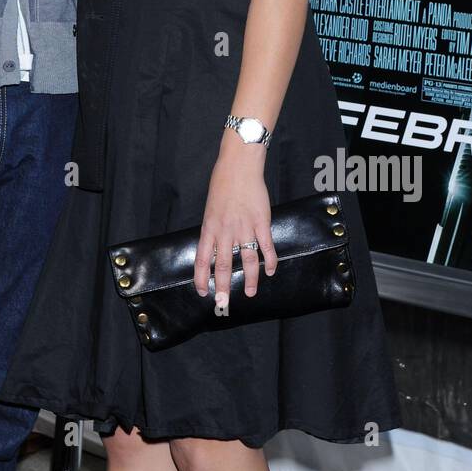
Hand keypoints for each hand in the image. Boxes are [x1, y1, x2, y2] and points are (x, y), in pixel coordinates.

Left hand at [193, 144, 277, 309]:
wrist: (238, 167)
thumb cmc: (222, 186)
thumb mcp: (210, 211)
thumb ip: (213, 232)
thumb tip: (213, 252)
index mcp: (210, 228)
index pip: (203, 259)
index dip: (201, 278)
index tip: (203, 292)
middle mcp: (226, 231)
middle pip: (224, 265)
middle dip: (224, 287)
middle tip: (223, 302)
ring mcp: (244, 227)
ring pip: (248, 260)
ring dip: (250, 279)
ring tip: (251, 293)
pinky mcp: (261, 222)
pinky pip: (266, 246)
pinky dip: (269, 261)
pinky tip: (270, 271)